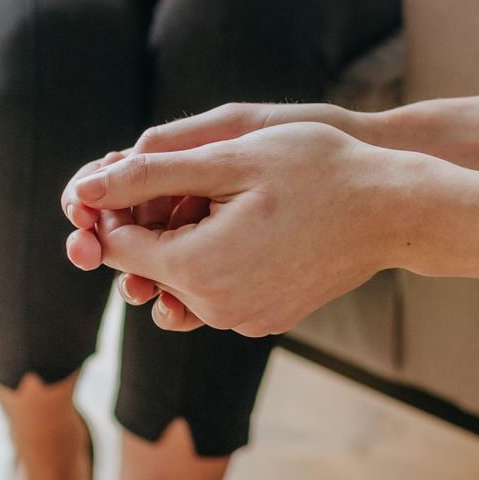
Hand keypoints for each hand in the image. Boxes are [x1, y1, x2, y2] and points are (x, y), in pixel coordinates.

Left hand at [62, 123, 422, 335]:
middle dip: (153, 222)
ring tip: (228, 195)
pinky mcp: (267, 320)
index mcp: (198, 268)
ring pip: (182, 279)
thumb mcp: (230, 158)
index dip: (115, 205)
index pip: (116, 247)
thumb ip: (150, 174)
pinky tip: (253, 221)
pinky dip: (219, 258)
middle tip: (195, 175)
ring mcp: (244, 321)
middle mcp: (215, 309)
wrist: (395, 211)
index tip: (140, 170)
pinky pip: (218, 291)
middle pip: (148, 266)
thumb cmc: (319, 170)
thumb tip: (83, 190)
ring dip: (187, 239)